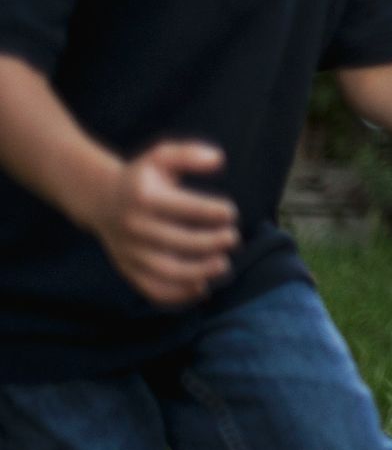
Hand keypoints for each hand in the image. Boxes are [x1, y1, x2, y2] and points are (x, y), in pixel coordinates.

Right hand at [86, 141, 239, 308]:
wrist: (100, 199)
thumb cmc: (142, 177)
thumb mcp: (161, 156)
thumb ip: (189, 154)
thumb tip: (219, 159)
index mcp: (144, 198)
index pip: (183, 208)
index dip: (210, 212)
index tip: (231, 213)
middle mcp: (134, 227)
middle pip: (177, 241)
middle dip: (209, 242)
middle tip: (233, 238)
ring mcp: (129, 251)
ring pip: (164, 270)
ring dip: (197, 272)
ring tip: (223, 265)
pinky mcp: (128, 268)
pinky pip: (151, 288)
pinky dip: (177, 295)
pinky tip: (202, 289)